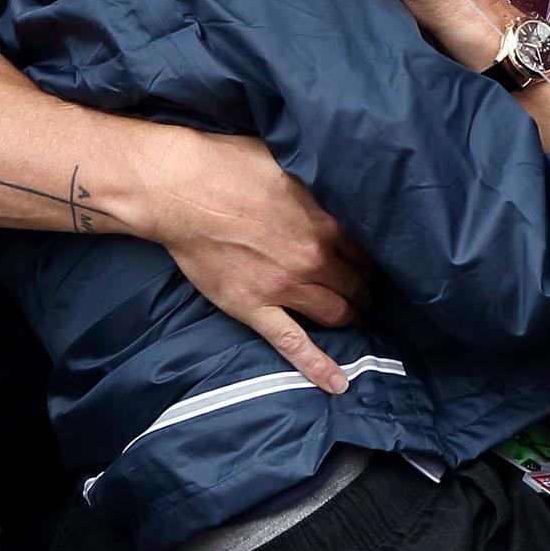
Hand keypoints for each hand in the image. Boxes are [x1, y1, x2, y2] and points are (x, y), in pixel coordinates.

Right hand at [125, 127, 370, 392]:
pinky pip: (293, 345)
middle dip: (364, 289)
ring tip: (354, 315)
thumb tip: (338, 181)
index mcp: (326, 224)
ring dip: (350, 316)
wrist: (179, 191)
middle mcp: (313, 260)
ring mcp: (284, 288)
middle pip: (355, 285)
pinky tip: (338, 384)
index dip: (370, 257)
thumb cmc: (229, 167)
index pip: (366, 251)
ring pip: (335, 313)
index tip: (370, 260)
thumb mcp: (289, 165)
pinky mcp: (254, 309)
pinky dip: (318, 366)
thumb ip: (318, 185)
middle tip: (365, 291)